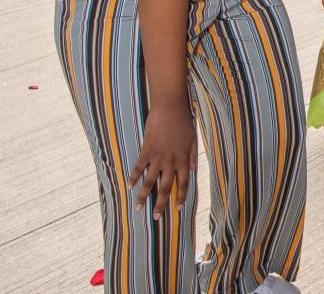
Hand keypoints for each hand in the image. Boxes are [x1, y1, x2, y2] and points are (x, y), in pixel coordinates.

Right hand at [127, 105, 196, 220]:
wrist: (170, 107)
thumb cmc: (183, 121)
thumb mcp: (192, 139)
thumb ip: (192, 156)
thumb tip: (193, 170)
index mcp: (183, 160)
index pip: (184, 184)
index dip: (180, 197)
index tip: (177, 209)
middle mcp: (171, 162)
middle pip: (166, 188)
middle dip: (161, 204)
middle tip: (156, 217)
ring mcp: (157, 157)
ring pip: (150, 182)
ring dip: (144, 196)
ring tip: (138, 207)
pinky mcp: (146, 150)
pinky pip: (139, 168)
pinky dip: (133, 178)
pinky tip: (129, 186)